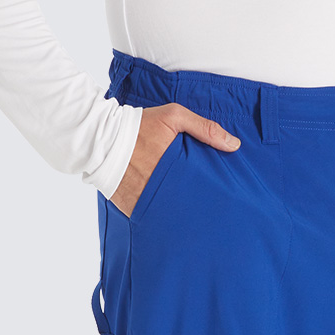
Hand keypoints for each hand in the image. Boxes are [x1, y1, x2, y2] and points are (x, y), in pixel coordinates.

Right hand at [108, 102, 239, 217]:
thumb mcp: (173, 116)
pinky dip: (160, 217)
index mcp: (176, 166)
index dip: (214, 190)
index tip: (223, 192)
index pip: (203, 185)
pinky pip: (152, 217)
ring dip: (181, 213)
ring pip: (173, 213)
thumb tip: (234, 145)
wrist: (100, 139)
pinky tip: (171, 217)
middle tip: (213, 210)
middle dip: (200, 204)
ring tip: (194, 215)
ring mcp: (146, 201)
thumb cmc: (139, 126)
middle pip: (191, 203)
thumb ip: (204, 128)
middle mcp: (162, 187)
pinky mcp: (133, 209)